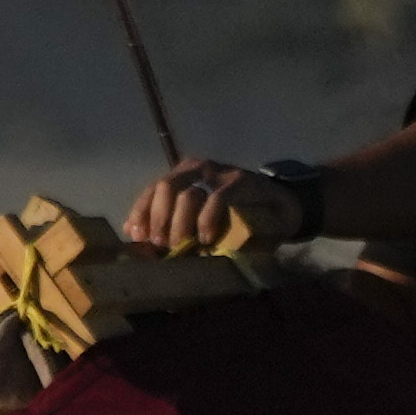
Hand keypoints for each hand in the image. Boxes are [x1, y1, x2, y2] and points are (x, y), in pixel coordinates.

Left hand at [123, 157, 301, 256]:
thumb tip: (135, 236)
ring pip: (187, 194)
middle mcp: (197, 169)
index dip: (141, 212)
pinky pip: (216, 199)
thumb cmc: (234, 218)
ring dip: (180, 223)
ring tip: (182, 245)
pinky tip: (205, 238)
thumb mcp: (198, 220)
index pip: (152, 190)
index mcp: (182, 176)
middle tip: (162, 245)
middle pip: (164, 188)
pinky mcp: (240, 181)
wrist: (280, 209)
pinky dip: (207, 220)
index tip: (137, 236)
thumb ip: (171, 223)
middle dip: (159, 219)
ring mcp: (219, 173)